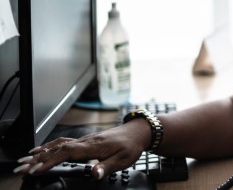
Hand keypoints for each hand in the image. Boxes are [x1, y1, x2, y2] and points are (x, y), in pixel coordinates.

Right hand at [13, 120, 150, 179]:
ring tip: (24, 160)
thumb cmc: (131, 146)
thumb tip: (94, 174)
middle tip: (20, 168)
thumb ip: (107, 167)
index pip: (66, 153)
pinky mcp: (85, 141)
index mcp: (93, 147)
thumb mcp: (123, 159)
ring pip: (58, 145)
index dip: (50, 161)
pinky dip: (49, 146)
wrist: (138, 132)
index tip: (37, 170)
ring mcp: (84, 140)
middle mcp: (85, 142)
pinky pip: (63, 143)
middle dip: (37, 159)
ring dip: (40, 152)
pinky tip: (41, 150)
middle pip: (56, 149)